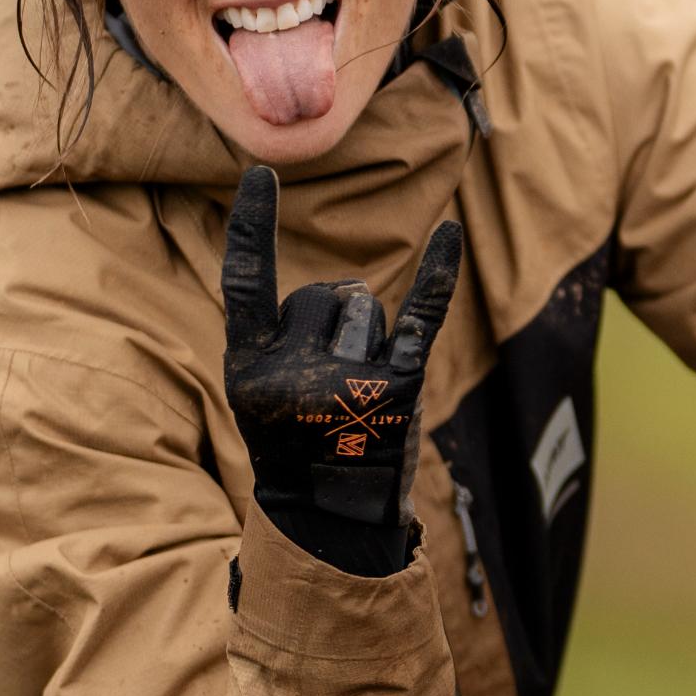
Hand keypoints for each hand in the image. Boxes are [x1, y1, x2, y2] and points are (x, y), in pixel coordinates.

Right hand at [221, 164, 463, 577]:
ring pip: (364, 306)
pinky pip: (422, 314)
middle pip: (323, 294)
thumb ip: (283, 339)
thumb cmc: (297, 446)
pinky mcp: (399, 390)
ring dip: (368, 335)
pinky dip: (439, 273)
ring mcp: (347, 382)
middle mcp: (292, 375)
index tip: (262, 174)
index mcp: (249, 373)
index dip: (253, 228)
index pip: (245, 284)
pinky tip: (450, 233)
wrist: (333, 521)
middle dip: (333, 321)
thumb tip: (348, 292)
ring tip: (360, 392)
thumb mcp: (263, 397)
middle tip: (330, 386)